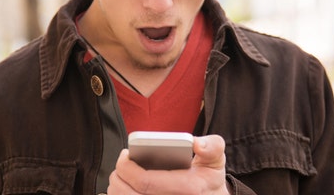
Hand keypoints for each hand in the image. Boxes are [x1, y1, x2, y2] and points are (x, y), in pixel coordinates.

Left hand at [107, 134, 229, 193]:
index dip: (128, 168)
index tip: (125, 155)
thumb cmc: (209, 180)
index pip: (146, 182)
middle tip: (121, 163)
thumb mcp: (216, 160)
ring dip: (117, 189)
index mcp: (188, 189)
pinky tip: (125, 188)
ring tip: (121, 175)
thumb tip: (196, 143)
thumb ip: (212, 146)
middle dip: (118, 177)